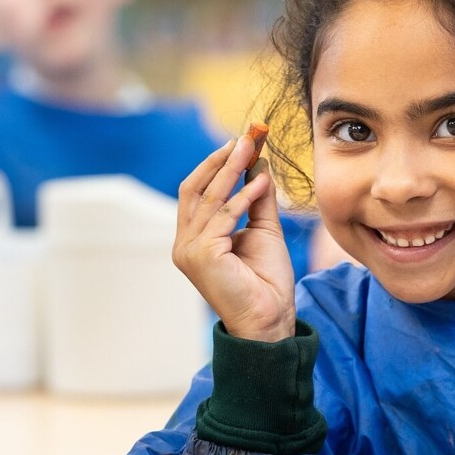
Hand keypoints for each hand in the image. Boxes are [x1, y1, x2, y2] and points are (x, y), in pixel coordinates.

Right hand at [173, 134, 294, 341]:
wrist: (269, 317)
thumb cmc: (265, 281)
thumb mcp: (263, 229)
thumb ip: (257, 198)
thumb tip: (258, 163)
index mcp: (193, 238)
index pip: (196, 192)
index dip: (215, 164)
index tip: (240, 142)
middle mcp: (184, 242)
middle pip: (195, 189)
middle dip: (219, 160)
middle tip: (243, 137)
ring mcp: (189, 249)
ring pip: (209, 198)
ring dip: (231, 169)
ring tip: (252, 147)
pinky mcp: (201, 255)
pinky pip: (224, 216)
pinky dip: (243, 196)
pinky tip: (261, 182)